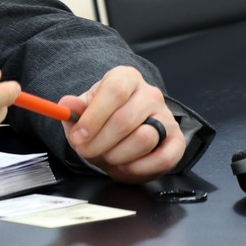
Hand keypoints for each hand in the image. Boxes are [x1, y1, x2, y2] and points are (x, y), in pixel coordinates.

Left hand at [63, 66, 183, 181]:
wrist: (122, 134)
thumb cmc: (101, 120)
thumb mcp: (82, 112)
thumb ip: (74, 109)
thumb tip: (67, 104)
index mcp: (125, 78)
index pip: (114, 91)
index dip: (94, 117)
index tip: (79, 136)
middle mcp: (150, 94)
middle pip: (125, 119)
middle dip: (101, 142)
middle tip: (86, 151)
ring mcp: (167, 117)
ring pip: (144, 139)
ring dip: (119, 155)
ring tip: (108, 156)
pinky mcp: (177, 141)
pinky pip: (163, 158)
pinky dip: (140, 167)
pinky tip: (126, 165)